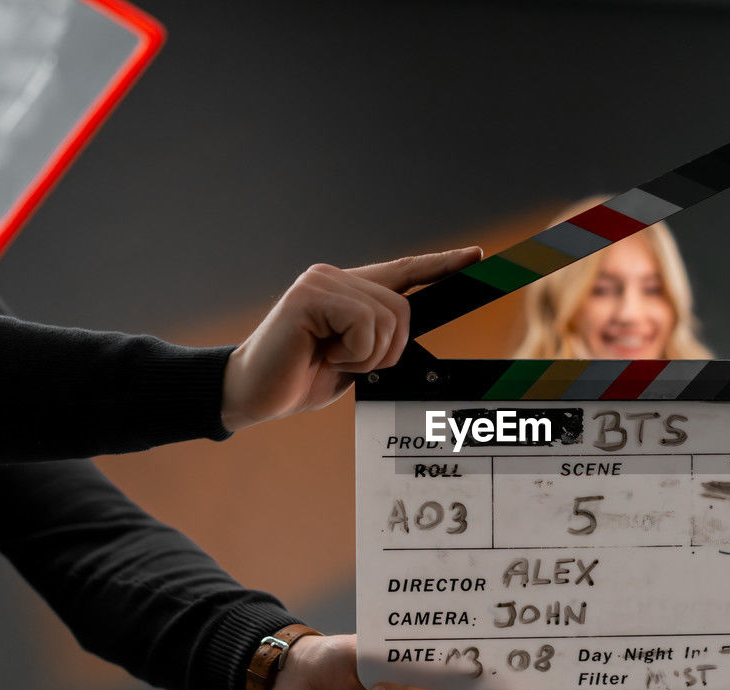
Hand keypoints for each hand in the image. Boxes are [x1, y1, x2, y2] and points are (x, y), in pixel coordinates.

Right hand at [221, 247, 482, 430]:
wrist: (253, 393)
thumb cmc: (301, 377)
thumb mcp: (354, 357)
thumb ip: (379, 336)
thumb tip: (408, 330)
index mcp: (350, 289)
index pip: (404, 270)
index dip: (441, 264)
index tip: (476, 255)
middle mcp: (336, 276)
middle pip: (404, 309)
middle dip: (388, 349)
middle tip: (348, 363)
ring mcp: (321, 281)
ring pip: (388, 318)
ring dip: (367, 355)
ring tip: (331, 359)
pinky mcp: (309, 295)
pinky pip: (364, 325)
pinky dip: (353, 353)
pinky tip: (323, 355)